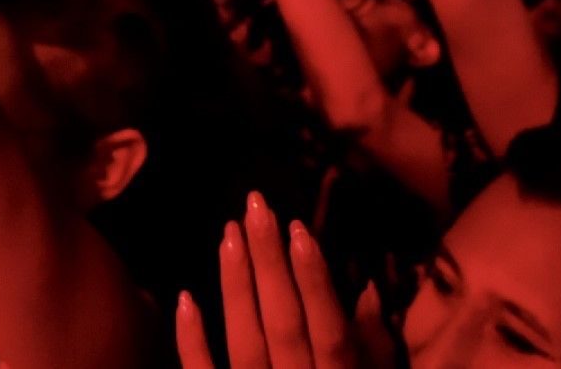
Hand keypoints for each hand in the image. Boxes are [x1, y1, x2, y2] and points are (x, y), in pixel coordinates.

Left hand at [176, 194, 385, 368]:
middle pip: (283, 326)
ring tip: (227, 234)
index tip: (299, 229)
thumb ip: (376, 353)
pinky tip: (185, 298)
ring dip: (235, 288)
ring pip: (244, 345)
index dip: (315, 281)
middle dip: (269, 265)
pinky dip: (192, 343)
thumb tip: (367, 296)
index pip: (329, 330)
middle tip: (255, 206)